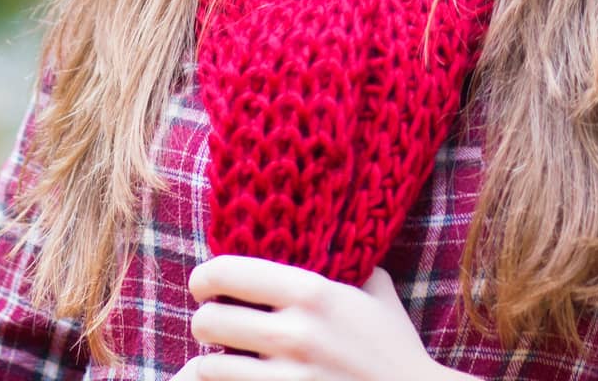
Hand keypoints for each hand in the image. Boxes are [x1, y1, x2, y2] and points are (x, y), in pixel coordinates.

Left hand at [180, 253, 452, 379]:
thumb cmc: (395, 347)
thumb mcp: (375, 291)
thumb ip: (345, 262)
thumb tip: (320, 233)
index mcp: (313, 293)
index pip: (231, 273)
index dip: (206, 276)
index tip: (202, 283)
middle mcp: (295, 334)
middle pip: (211, 321)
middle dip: (204, 321)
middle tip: (210, 323)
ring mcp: (288, 380)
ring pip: (210, 367)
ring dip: (205, 363)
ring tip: (210, 360)